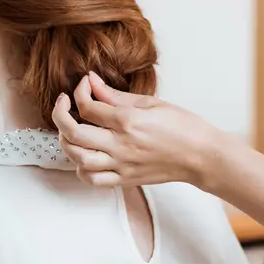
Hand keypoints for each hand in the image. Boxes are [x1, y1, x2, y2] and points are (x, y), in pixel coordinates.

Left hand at [51, 73, 225, 188]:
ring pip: (77, 157)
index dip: (80, 91)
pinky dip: (81, 167)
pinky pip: (92, 179)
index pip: (88, 106)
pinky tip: (85, 155)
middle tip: (64, 104)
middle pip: (73, 132)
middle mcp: (120, 144)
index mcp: (128, 121)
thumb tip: (93, 83)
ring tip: (71, 129)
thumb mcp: (152, 103)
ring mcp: (121, 164)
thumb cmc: (184, 126)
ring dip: (66, 142)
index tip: (85, 84)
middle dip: (60, 114)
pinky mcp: (124, 179)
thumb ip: (117, 95)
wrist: (202, 155)